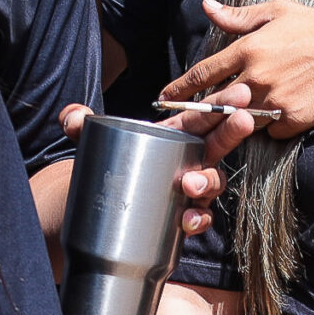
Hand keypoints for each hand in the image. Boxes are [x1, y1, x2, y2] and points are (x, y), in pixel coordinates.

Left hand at [61, 97, 253, 235]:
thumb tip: (71, 116)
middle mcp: (187, 160)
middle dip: (231, 132)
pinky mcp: (183, 217)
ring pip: (211, 183)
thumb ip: (80, 125)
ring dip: (209, 181)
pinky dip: (198, 219)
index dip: (219, 104)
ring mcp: (189, 191)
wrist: (100, 207)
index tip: (237, 94)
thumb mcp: (93, 141)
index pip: (200, 116)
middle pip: (217, 145)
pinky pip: (199, 218)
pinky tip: (188, 221)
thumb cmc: (109, 165)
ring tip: (192, 184)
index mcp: (173, 134)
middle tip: (242, 120)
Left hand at [165, 0, 313, 138]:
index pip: (203, 73)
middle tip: (171, 128)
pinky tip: (272, 122)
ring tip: (209, 137)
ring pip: (238, 122)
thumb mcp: (276, 11)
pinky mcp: (293, 120)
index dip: (178, 88)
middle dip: (189, 118)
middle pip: (212, 105)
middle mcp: (256, 77)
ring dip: (227, 126)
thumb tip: (207, 7)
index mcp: (249, 48)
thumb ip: (238, 16)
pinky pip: (269, 133)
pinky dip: (267, 130)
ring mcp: (274, 101)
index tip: (162, 98)